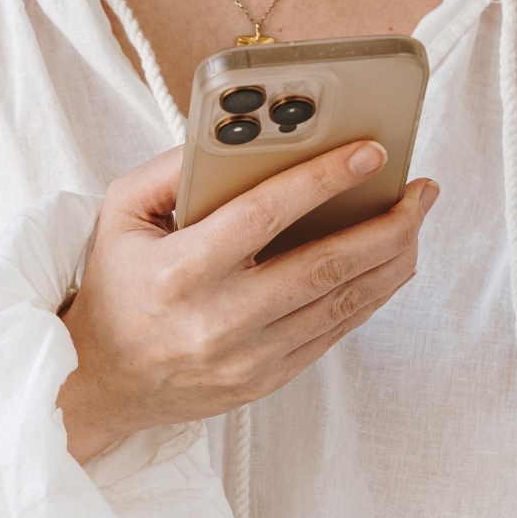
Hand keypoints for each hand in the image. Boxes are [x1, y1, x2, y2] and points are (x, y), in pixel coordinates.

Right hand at [56, 141, 436, 462]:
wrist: (97, 382)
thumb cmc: (113, 288)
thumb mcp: (118, 215)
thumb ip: (171, 168)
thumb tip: (240, 134)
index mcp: (179, 271)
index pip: (265, 215)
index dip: (324, 179)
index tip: (371, 151)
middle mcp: (218, 319)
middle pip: (327, 264)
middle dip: (387, 222)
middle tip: (419, 189)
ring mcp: (246, 357)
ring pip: (344, 302)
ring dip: (392, 257)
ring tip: (414, 220)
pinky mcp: (264, 379)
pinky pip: (334, 333)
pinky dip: (369, 295)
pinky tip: (385, 263)